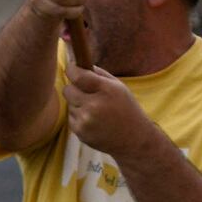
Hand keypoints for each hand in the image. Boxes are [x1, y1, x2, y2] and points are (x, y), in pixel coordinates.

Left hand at [59, 50, 161, 164]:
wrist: (133, 139)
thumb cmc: (126, 108)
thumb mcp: (118, 87)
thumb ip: (98, 73)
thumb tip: (78, 62)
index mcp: (106, 90)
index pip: (78, 76)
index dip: (71, 70)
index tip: (72, 69)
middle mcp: (94, 105)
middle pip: (68, 90)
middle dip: (73, 88)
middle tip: (84, 91)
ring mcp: (86, 121)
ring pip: (69, 104)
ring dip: (78, 104)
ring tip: (95, 110)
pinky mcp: (81, 132)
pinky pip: (71, 118)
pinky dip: (79, 117)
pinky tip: (94, 120)